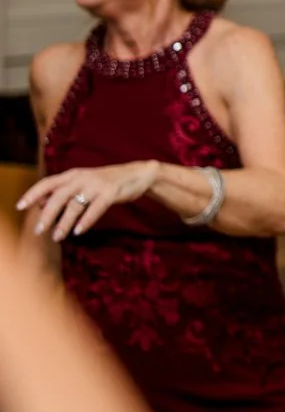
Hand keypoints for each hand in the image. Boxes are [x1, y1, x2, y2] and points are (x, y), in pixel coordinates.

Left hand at [19, 161, 161, 241]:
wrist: (138, 174)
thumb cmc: (106, 181)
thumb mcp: (82, 182)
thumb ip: (62, 191)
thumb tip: (40, 204)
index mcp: (72, 175)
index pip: (47, 183)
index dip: (32, 194)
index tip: (20, 207)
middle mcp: (82, 178)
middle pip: (58, 196)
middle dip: (47, 214)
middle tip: (39, 230)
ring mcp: (96, 185)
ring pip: (75, 205)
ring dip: (64, 222)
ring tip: (58, 236)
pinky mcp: (111, 193)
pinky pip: (95, 209)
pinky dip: (85, 221)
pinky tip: (78, 231)